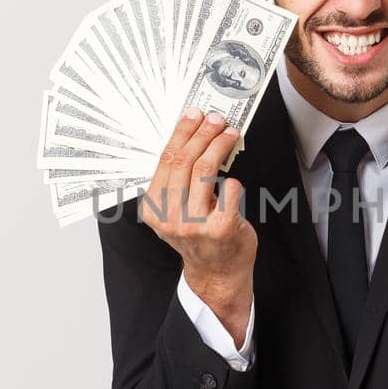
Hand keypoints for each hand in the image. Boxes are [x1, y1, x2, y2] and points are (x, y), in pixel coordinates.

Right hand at [140, 109, 256, 342]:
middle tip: (217, 119)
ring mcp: (195, 223)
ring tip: (229, 134)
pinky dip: (233, 180)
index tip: (194, 115)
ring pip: (205, 170)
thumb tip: (193, 136)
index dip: (182, 133)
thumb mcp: (176, 210)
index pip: (165, 160)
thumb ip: (178, 181)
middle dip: (203, 133)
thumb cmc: (199, 237)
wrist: (217, 273)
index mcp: (154, 208)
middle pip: (185, 160)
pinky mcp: (221, 228)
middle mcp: (170, 217)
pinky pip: (229, 189)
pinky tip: (233, 182)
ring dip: (220, 145)